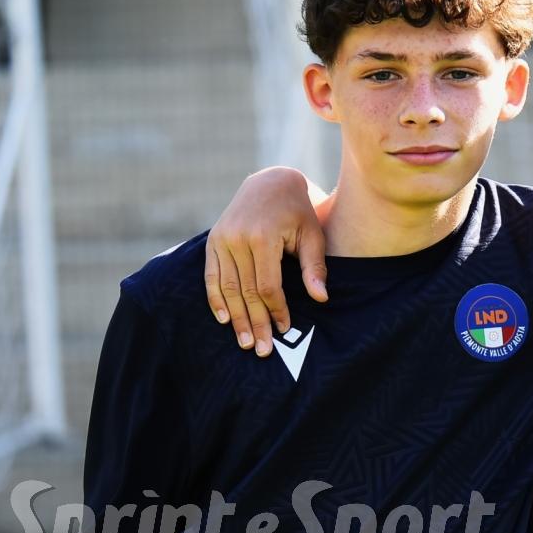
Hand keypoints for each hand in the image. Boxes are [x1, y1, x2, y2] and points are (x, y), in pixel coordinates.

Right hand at [204, 167, 328, 356]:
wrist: (271, 182)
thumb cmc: (299, 211)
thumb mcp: (313, 234)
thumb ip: (315, 266)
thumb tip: (321, 298)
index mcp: (263, 236)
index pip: (267, 285)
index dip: (275, 310)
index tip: (284, 329)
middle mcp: (237, 238)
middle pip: (245, 291)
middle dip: (254, 322)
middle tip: (261, 350)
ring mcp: (221, 239)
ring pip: (226, 288)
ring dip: (236, 318)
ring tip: (244, 342)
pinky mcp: (213, 240)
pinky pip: (211, 275)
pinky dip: (215, 298)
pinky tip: (224, 319)